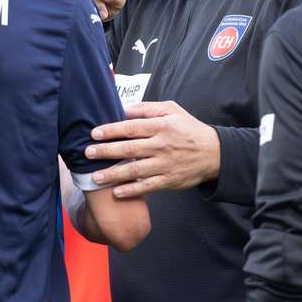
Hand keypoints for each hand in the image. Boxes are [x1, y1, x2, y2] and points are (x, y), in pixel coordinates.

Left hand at [84, 101, 219, 197]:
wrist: (213, 153)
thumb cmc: (188, 129)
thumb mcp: (172, 110)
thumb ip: (147, 108)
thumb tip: (124, 109)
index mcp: (161, 126)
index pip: (131, 127)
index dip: (111, 130)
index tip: (94, 134)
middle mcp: (161, 145)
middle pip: (129, 148)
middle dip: (106, 151)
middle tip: (88, 153)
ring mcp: (165, 164)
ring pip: (135, 170)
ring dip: (113, 174)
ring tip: (95, 177)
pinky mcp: (169, 181)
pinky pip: (147, 187)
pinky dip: (132, 191)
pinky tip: (116, 193)